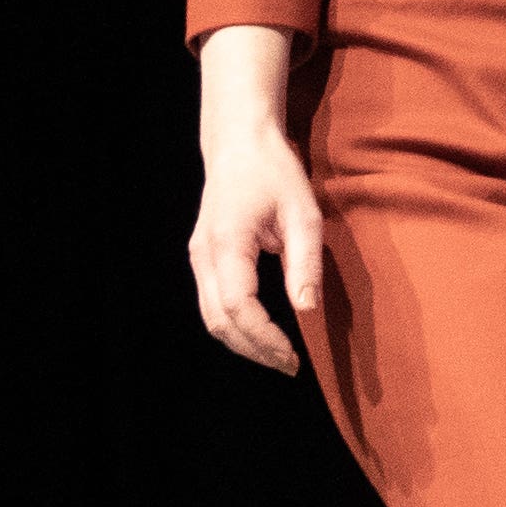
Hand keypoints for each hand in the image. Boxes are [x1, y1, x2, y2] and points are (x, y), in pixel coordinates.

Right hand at [188, 25, 321, 375]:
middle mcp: (203, 255)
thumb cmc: (274, 171)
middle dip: (253, 350)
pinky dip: (234, 325)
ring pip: (210, 317)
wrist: (239, 140)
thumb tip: (307, 309)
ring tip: (278, 356)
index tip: (293, 357)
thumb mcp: (303, 213)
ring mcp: (198, 256)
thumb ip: (305, 261)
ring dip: (242, 342)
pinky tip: (262, 332)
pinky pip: (212, 302)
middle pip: (218, 321)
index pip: (238, 307)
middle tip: (290, 366)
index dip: (264, 338)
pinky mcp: (203, 256)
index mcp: (226, 244)